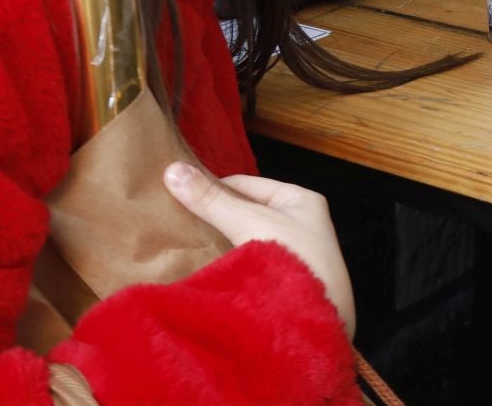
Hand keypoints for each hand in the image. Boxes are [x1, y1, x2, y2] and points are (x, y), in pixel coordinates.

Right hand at [163, 163, 356, 338]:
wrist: (319, 321)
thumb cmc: (293, 258)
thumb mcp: (249, 221)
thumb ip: (212, 200)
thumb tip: (173, 169)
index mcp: (300, 200)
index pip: (246, 185)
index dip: (212, 188)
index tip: (177, 195)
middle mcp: (299, 224)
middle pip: (246, 212)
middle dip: (215, 217)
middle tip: (175, 221)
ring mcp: (292, 255)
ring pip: (245, 240)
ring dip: (220, 243)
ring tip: (184, 244)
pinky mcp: (283, 283)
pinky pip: (248, 265)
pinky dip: (228, 265)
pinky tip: (205, 269)